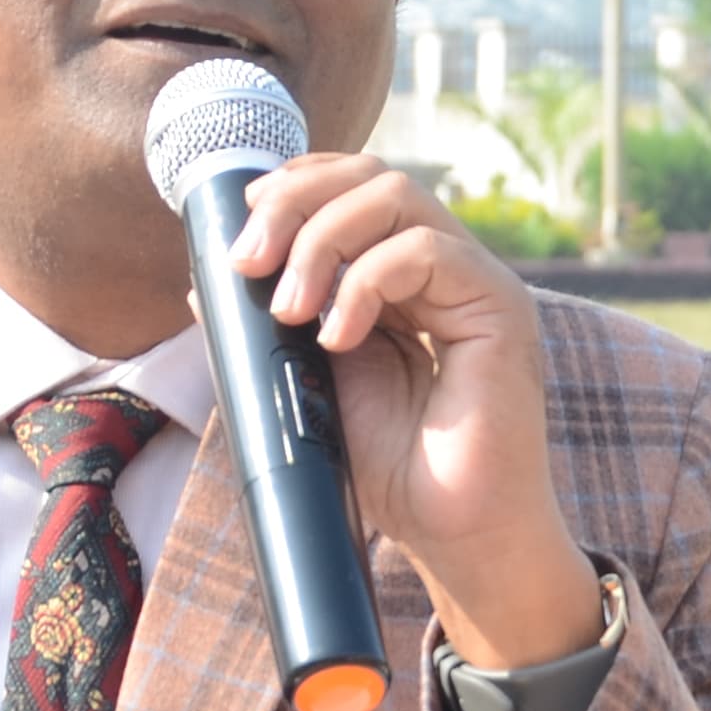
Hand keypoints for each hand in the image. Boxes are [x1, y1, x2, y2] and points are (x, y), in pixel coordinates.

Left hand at [226, 153, 604, 710]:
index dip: (296, 187)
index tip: (243, 231)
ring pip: (397, 198)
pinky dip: (366, 282)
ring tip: (288, 307)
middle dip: (296, 202)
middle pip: (373, 176)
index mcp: (408, 278)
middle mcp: (449, 269)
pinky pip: (426, 251)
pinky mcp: (501, 308)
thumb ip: (278, 327)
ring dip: (321, 240)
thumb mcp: (314, 381)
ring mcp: (478, 283)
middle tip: (249, 260)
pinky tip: (336, 336)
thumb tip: (209, 281)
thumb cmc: (395, 471)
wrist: (455, 535)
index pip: (355, 188)